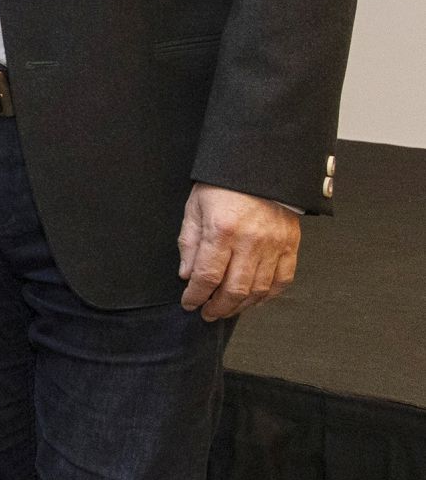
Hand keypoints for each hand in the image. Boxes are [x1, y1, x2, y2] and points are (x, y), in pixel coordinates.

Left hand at [178, 182, 299, 320]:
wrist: (261, 166)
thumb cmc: (224, 185)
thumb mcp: (195, 207)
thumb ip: (190, 242)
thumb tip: (187, 274)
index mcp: (222, 230)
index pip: (207, 275)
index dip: (196, 295)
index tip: (189, 303)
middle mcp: (250, 241)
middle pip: (234, 289)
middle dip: (217, 307)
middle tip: (207, 313)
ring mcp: (274, 245)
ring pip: (259, 290)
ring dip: (241, 306)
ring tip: (227, 309)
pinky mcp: (291, 246)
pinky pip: (282, 281)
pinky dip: (267, 296)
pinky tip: (254, 299)